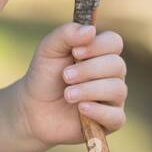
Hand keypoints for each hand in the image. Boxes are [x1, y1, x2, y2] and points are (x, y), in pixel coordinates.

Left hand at [12, 22, 126, 148]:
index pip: (114, 42)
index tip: (75, 52)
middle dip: (89, 70)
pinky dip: (99, 111)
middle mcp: (111, 74)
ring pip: (117, 90)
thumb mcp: (48, 49)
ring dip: (90, 90)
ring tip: (67, 95)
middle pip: (117, 65)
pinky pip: (117, 117)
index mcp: (100, 53)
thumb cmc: (44, 75)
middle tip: (65, 76)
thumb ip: (66, 34)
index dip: (98, 46)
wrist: (33, 108)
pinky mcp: (110, 121)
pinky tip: (81, 108)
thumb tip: (90, 30)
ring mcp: (112, 98)